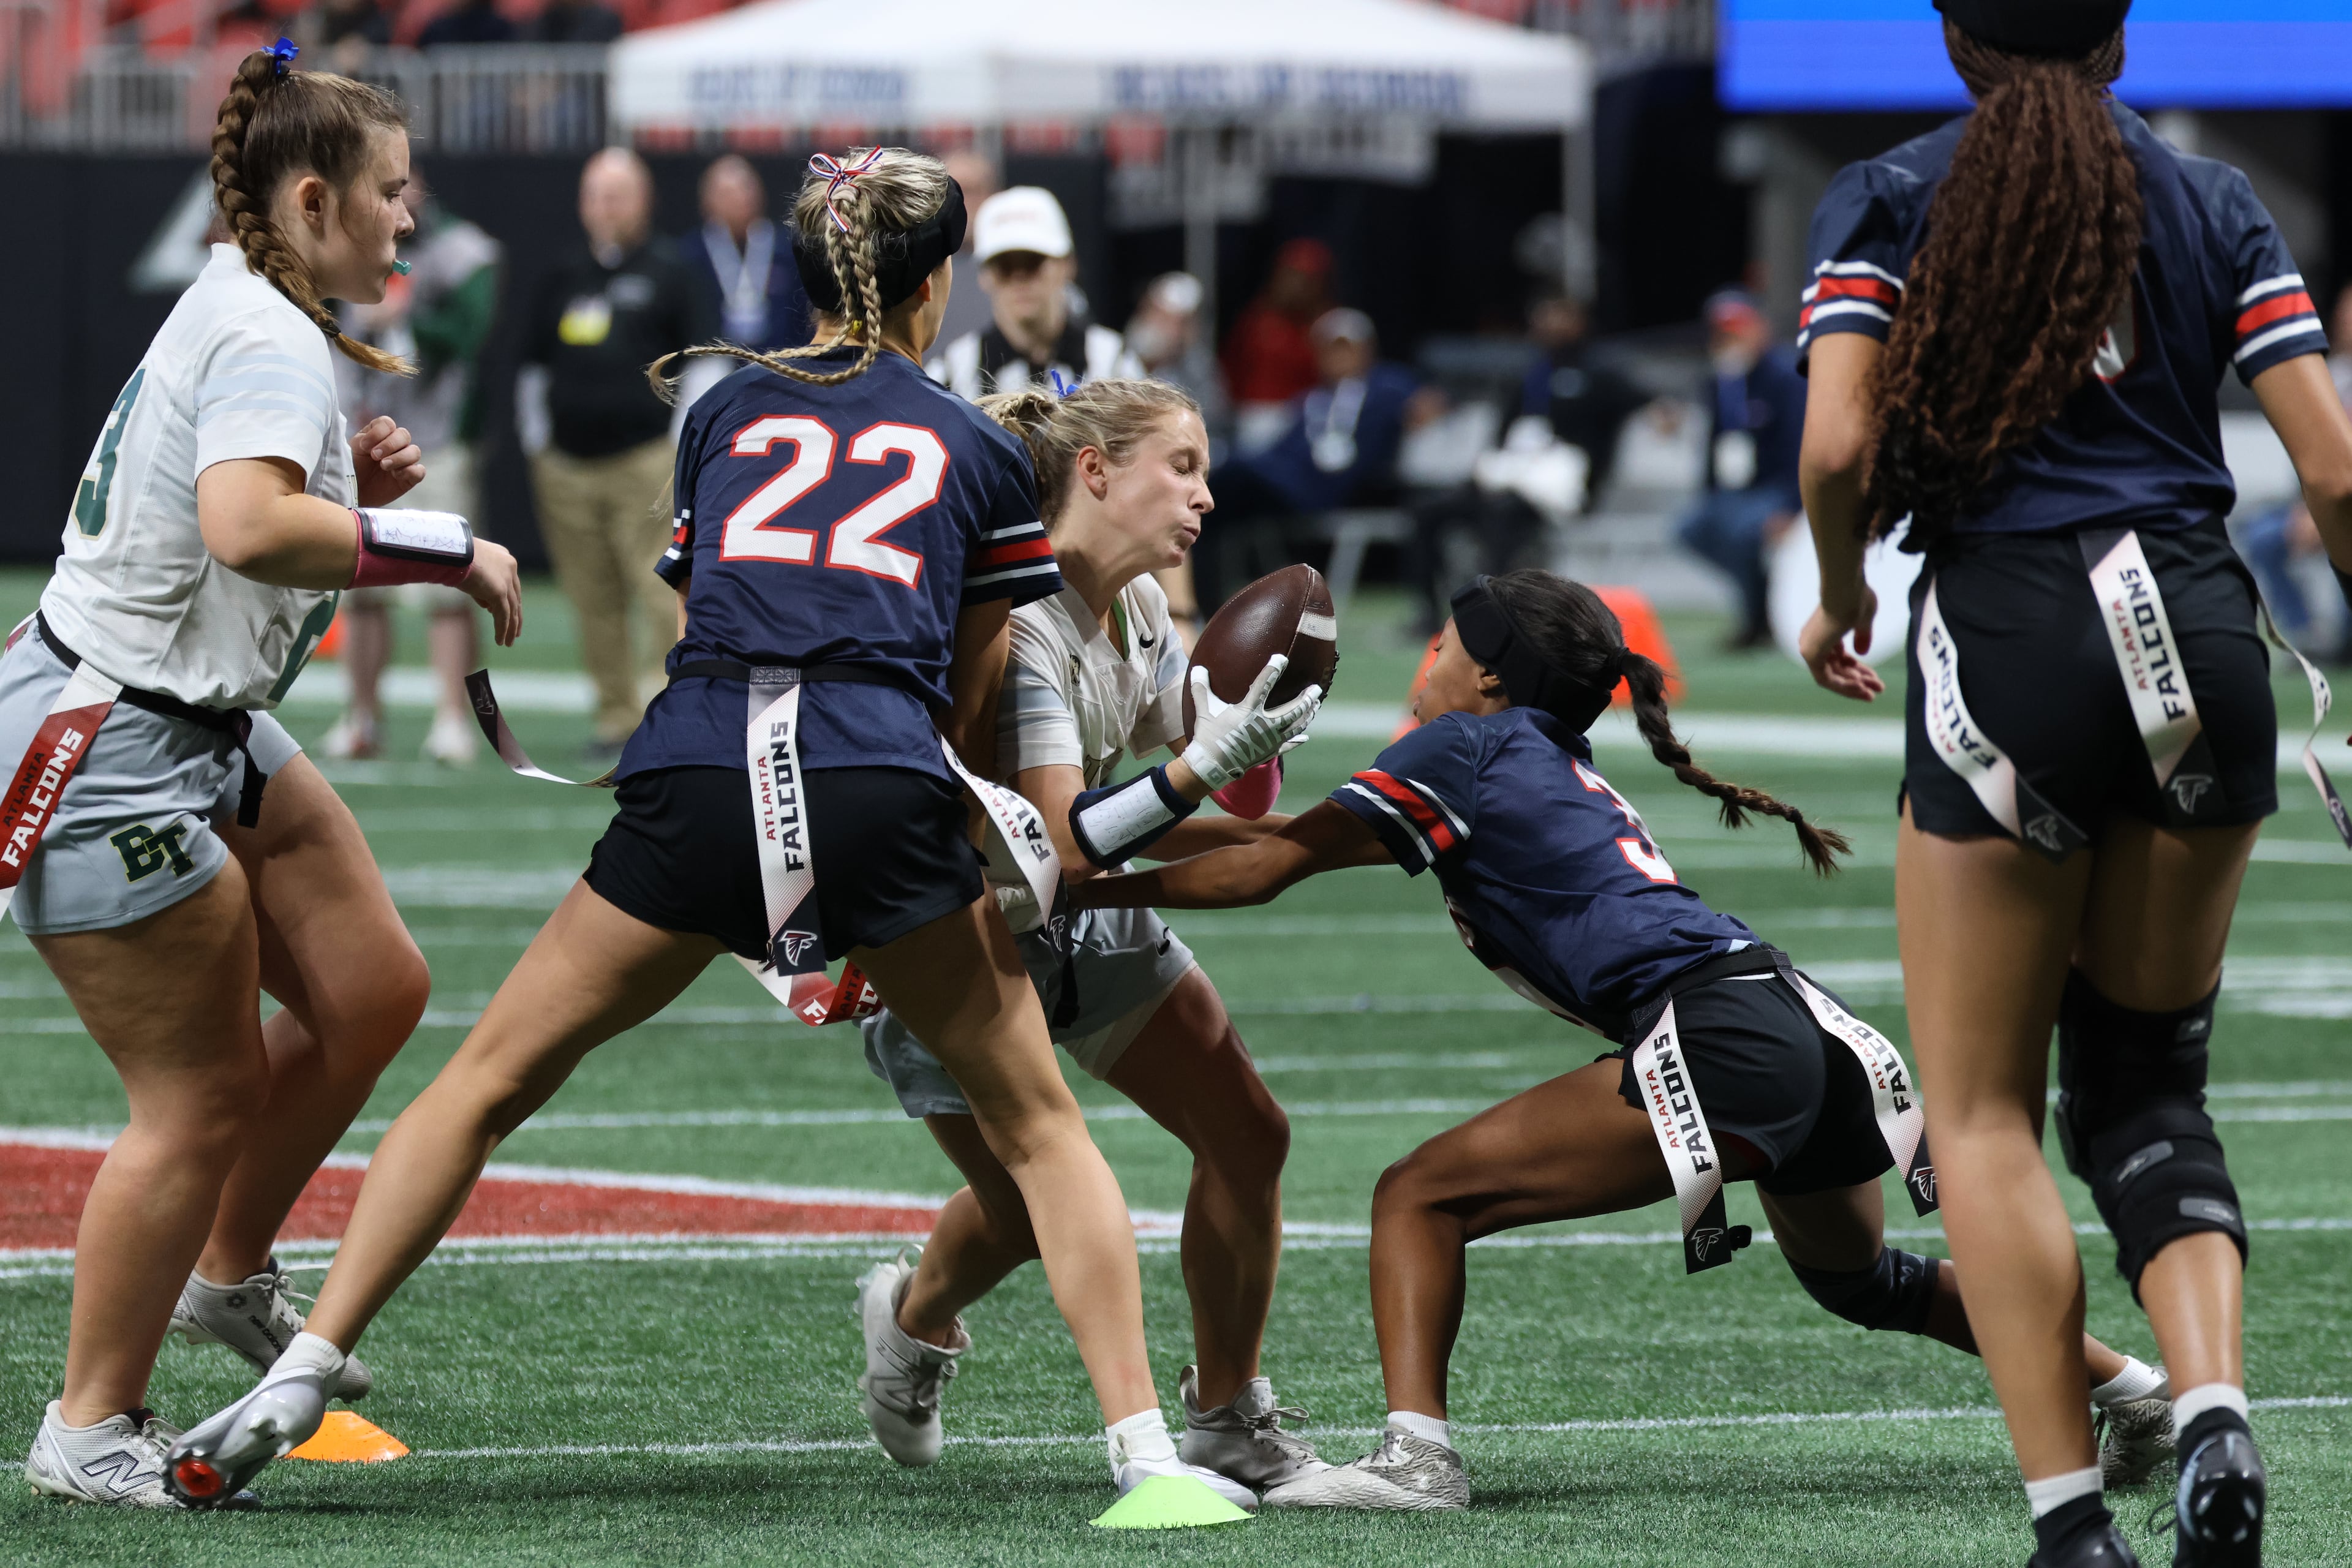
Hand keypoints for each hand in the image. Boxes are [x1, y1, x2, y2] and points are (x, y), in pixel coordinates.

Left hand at [351, 416, 423, 507]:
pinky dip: (410, 471)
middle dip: (390, 444)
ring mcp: (404, 461)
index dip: (378, 432)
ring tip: (384, 466)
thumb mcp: (350, 450)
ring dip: (399, 457)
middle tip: (375, 456)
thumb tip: (368, 438)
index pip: (387, 423)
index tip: (364, 446)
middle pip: (404, 434)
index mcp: (379, 434)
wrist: (351, 492)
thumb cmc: (350, 469)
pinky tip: (396, 476)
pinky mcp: (409, 478)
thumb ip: (361, 440)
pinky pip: (419, 471)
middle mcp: (394, 445)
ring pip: (414, 451)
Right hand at [462, 539, 522, 646]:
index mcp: (503, 558)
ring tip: (508, 642)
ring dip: (510, 628)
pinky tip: (500, 641)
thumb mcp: (469, 569)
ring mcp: (506, 579)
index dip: (509, 600)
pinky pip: (503, 615)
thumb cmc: (452, 555)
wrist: (450, 549)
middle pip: (516, 597)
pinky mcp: (499, 591)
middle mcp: (509, 568)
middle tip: (515, 631)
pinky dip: (502, 629)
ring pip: (512, 609)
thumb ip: (481, 586)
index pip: (510, 583)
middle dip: (516, 616)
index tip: (508, 614)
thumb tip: (487, 605)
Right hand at [1180, 655, 1322, 790]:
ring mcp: (1269, 740)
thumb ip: (1201, 688)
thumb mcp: (1204, 710)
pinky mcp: (1269, 752)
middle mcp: (1263, 725)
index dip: (1273, 670)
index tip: (1282, 659)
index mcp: (1248, 710)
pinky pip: (1287, 745)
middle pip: (1292, 710)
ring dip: (1307, 715)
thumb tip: (1197, 668)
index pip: (1263, 685)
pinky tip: (1305, 737)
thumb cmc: (1207, 736)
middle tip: (1316, 689)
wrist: (1212, 766)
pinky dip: (1297, 741)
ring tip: (1315, 706)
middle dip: (1306, 698)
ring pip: (1294, 726)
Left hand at [1800, 589, 1883, 702]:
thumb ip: (1862, 636)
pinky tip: (1862, 689)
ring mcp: (1809, 648)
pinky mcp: (1811, 655)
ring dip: (1853, 686)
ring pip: (1832, 676)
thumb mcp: (1863, 620)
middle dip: (1858, 680)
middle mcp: (1812, 640)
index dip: (1855, 668)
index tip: (1872, 676)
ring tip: (1873, 694)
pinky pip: (1827, 679)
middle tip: (1878, 688)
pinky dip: (1844, 686)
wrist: (1847, 592)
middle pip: (1835, 668)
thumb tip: (1862, 652)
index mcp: (1822, 630)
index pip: (1837, 657)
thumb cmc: (1856, 598)